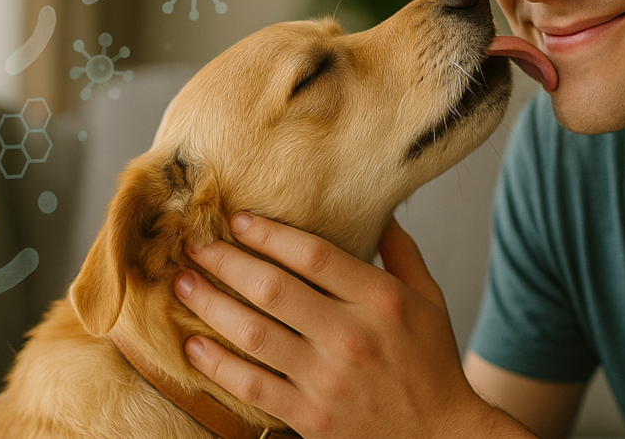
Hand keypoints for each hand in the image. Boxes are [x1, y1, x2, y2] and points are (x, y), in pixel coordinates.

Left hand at [175, 213, 525, 437]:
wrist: (441, 437)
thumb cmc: (432, 365)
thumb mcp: (429, 300)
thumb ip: (401, 253)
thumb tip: (379, 210)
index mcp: (381, 300)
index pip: (314, 255)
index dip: (270, 233)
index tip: (238, 218)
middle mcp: (351, 336)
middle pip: (273, 288)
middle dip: (225, 261)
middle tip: (193, 244)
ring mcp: (327, 379)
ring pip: (253, 333)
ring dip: (210, 305)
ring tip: (183, 285)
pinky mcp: (310, 416)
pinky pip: (252, 385)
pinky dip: (217, 365)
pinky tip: (194, 345)